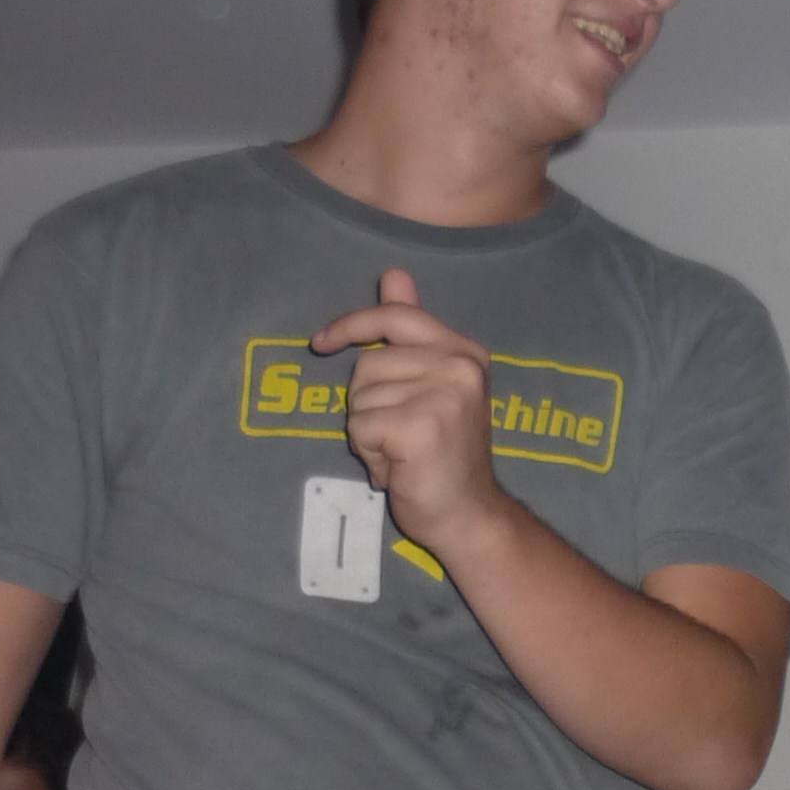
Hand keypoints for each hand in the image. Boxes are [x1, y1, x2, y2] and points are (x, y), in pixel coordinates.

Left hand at [314, 270, 506, 552]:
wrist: (468, 516)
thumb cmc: (444, 456)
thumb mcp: (430, 386)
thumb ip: (410, 331)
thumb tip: (393, 273)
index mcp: (463, 352)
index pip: (395, 316)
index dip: (352, 325)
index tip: (320, 343)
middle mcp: (459, 366)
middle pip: (368, 363)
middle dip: (366, 402)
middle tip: (397, 435)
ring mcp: (443, 395)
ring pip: (360, 398)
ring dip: (368, 432)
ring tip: (400, 453)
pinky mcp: (421, 426)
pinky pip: (360, 427)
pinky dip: (369, 454)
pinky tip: (397, 469)